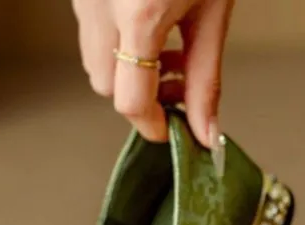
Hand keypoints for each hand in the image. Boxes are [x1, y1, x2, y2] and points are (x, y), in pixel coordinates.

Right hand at [72, 0, 233, 144]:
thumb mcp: (213, 13)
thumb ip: (205, 80)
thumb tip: (205, 133)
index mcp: (139, 15)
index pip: (132, 101)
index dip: (155, 126)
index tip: (175, 130)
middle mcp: (100, 5)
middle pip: (106, 88)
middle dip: (141, 99)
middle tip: (178, 88)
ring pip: (94, 62)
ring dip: (128, 74)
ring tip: (168, 55)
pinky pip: (91, 33)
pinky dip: (117, 45)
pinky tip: (149, 31)